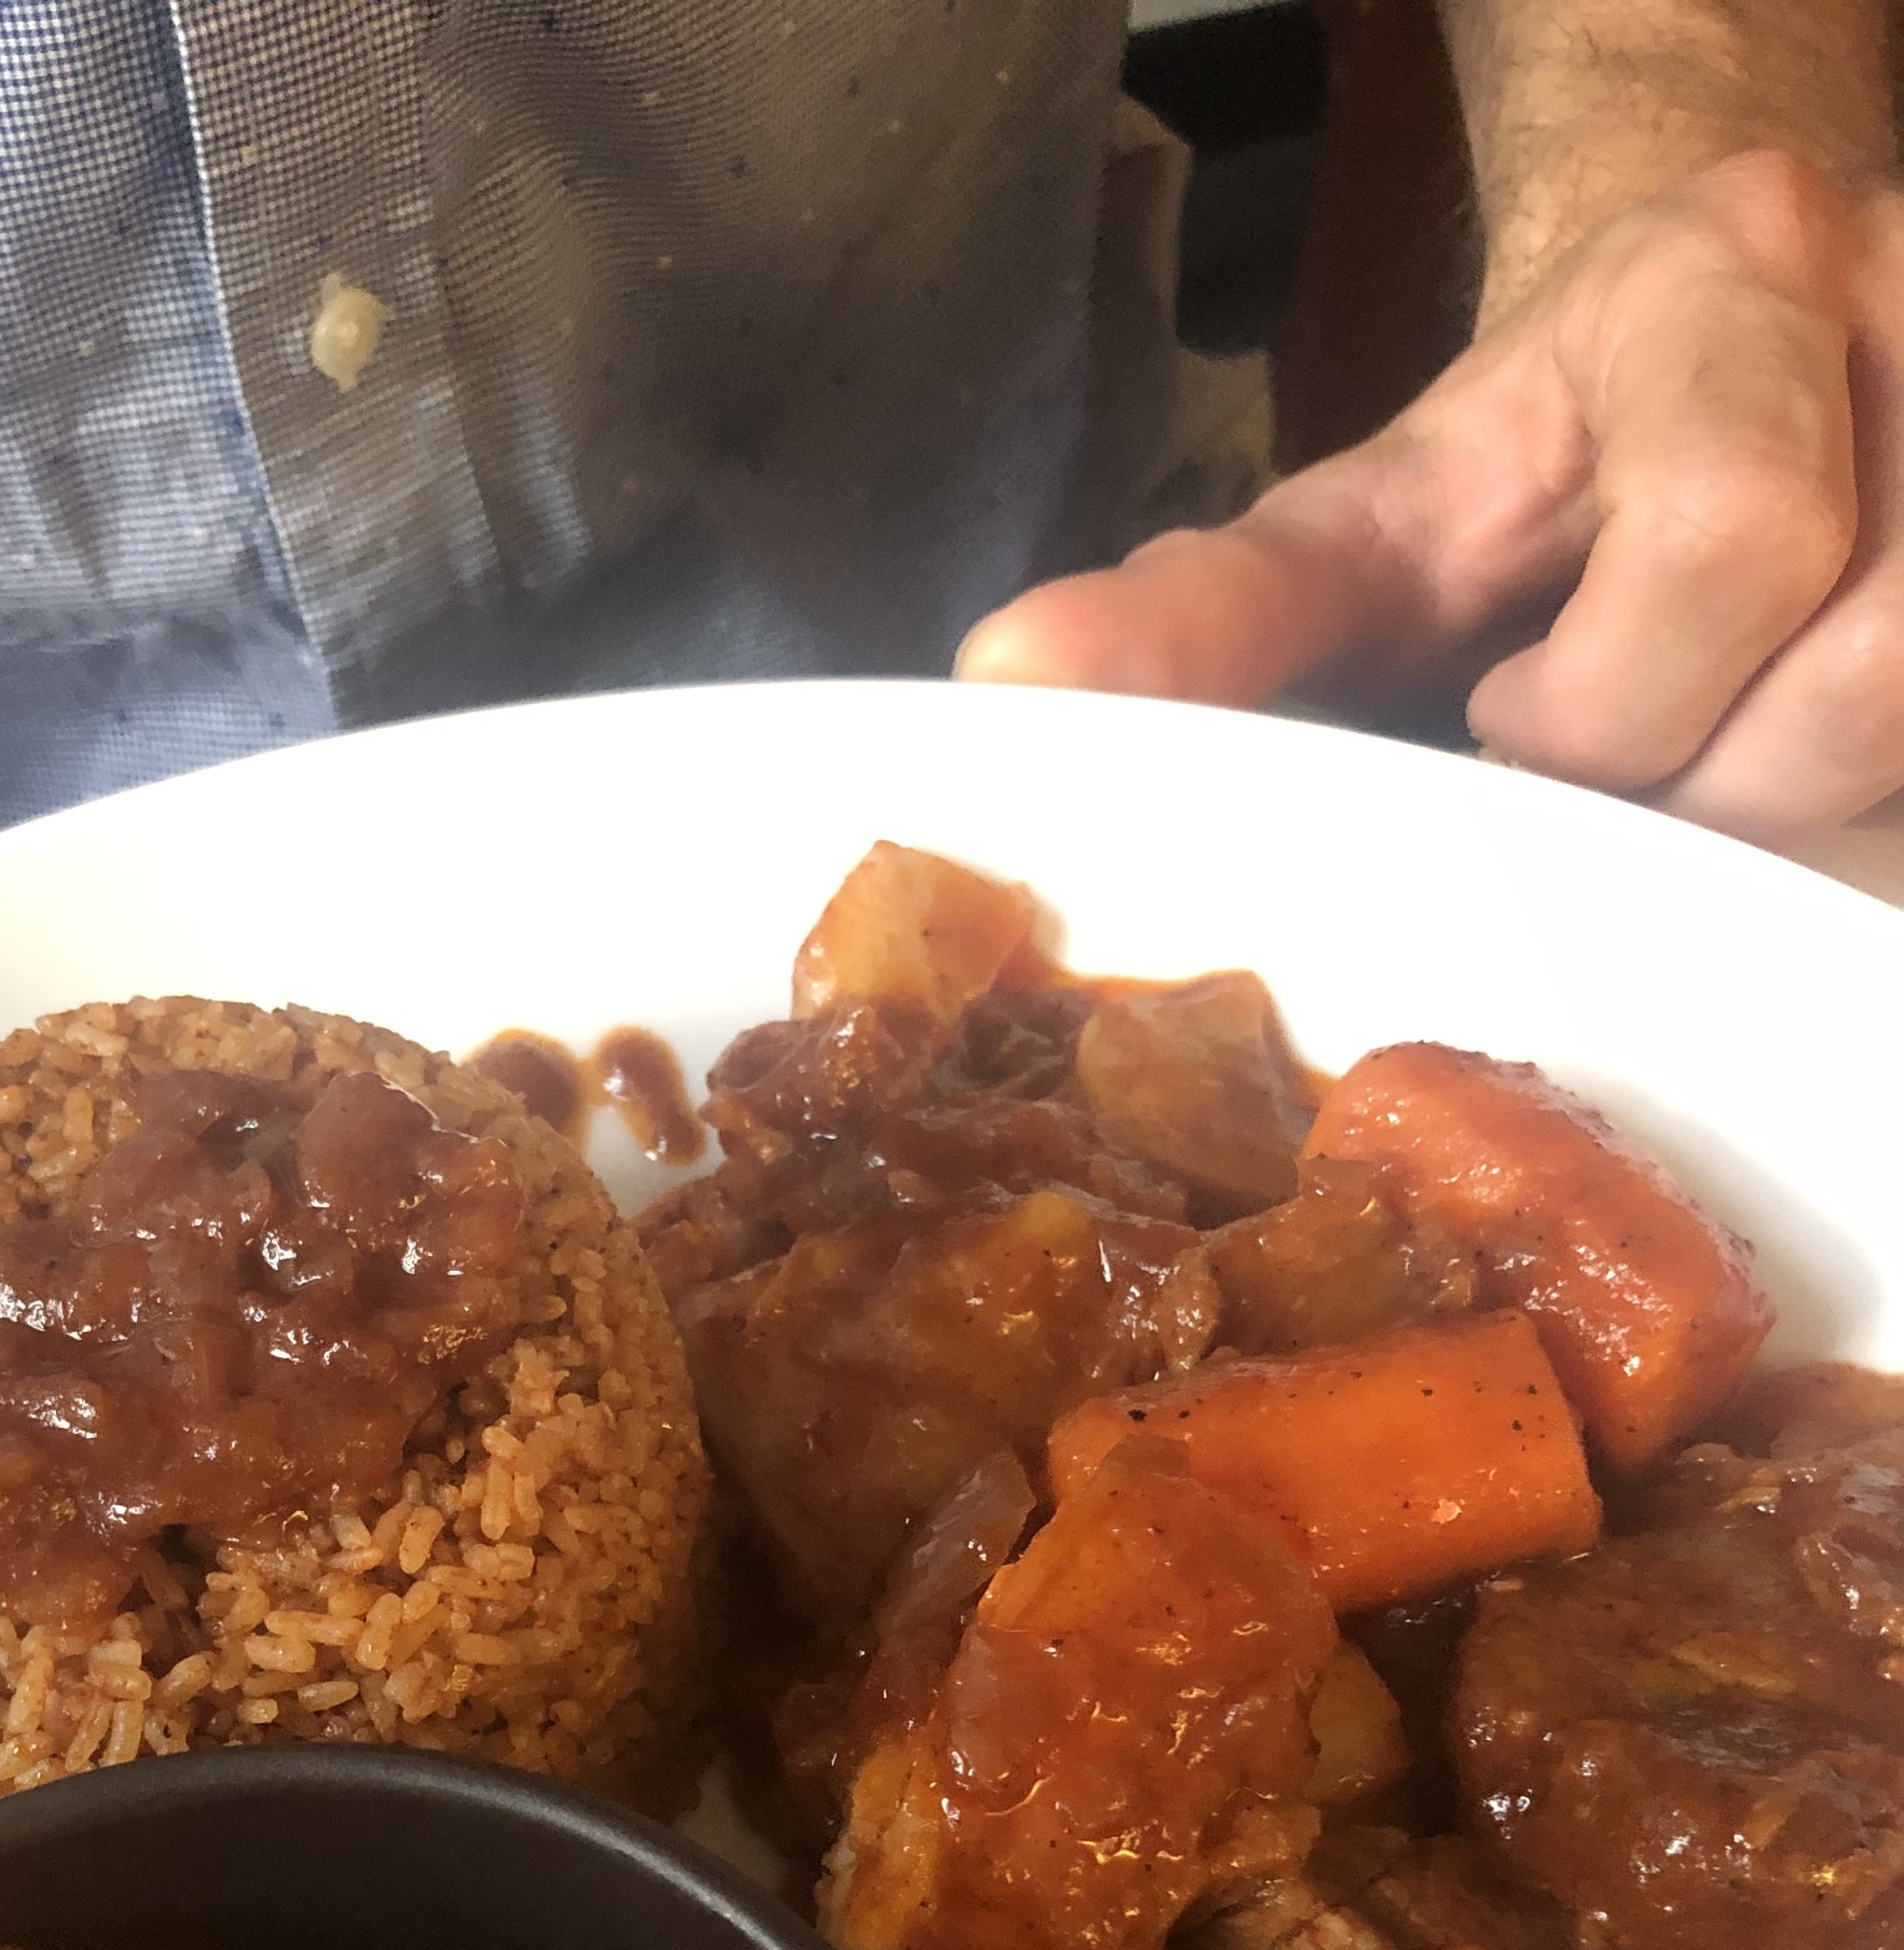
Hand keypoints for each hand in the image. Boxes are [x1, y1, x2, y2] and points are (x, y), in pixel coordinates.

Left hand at [956, 151, 1903, 843]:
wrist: (1706, 360)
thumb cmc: (1529, 476)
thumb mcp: (1373, 525)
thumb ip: (1213, 609)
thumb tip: (1009, 678)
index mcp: (1716, 280)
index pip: (1730, 531)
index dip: (1612, 702)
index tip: (1514, 723)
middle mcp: (1898, 313)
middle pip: (1856, 660)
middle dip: (1694, 767)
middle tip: (1596, 757)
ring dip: (1780, 792)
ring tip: (1682, 751)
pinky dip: (1858, 793)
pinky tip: (1770, 753)